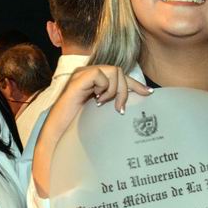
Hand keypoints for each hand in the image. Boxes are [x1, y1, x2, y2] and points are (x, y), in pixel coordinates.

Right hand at [33, 65, 150, 197]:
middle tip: (120, 109)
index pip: (119, 76)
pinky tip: (96, 102)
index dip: (135, 84)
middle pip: (119, 72)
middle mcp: (87, 75)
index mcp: (93, 81)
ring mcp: (82, 76)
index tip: (149, 93)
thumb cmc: (77, 127)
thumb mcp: (101, 114)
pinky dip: (104, 88)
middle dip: (126, 90)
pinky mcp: (78, 80)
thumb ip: (113, 103)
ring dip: (115, 90)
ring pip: (113, 71)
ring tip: (103, 105)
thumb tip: (136, 101)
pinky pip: (100, 75)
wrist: (58, 135)